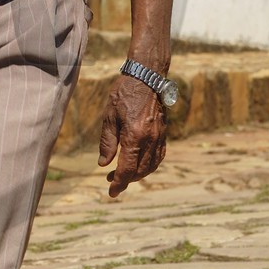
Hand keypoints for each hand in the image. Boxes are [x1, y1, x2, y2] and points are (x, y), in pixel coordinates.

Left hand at [97, 74, 166, 197]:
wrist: (146, 76)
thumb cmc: (124, 94)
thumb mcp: (109, 116)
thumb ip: (107, 142)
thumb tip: (104, 164)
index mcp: (134, 136)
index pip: (127, 169)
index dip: (119, 183)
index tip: (111, 192)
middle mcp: (150, 139)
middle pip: (140, 171)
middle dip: (126, 180)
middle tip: (112, 180)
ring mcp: (159, 136)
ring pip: (151, 166)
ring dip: (138, 175)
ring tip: (124, 174)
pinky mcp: (164, 133)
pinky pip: (159, 156)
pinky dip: (150, 165)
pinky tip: (140, 165)